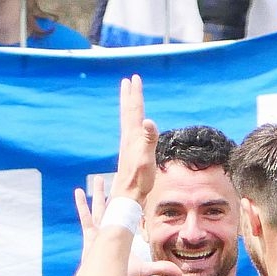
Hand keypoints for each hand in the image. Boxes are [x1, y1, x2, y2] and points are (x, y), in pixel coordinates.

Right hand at [76, 178, 180, 275]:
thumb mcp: (145, 271)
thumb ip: (161, 269)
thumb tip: (181, 273)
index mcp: (124, 235)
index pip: (131, 215)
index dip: (134, 204)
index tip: (136, 191)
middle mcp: (112, 231)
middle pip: (115, 206)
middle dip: (117, 192)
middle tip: (119, 177)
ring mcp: (100, 232)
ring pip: (100, 207)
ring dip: (99, 193)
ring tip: (98, 178)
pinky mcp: (90, 235)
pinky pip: (86, 217)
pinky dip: (82, 204)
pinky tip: (78, 191)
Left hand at [114, 75, 157, 204]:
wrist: (128, 196)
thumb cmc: (139, 180)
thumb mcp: (146, 158)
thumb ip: (148, 139)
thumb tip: (148, 120)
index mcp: (133, 137)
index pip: (134, 110)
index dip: (135, 94)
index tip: (134, 78)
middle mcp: (128, 139)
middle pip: (128, 112)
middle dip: (129, 96)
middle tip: (128, 81)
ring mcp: (128, 146)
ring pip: (127, 121)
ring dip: (128, 108)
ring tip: (128, 98)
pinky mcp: (129, 154)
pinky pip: (130, 132)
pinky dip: (131, 123)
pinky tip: (132, 127)